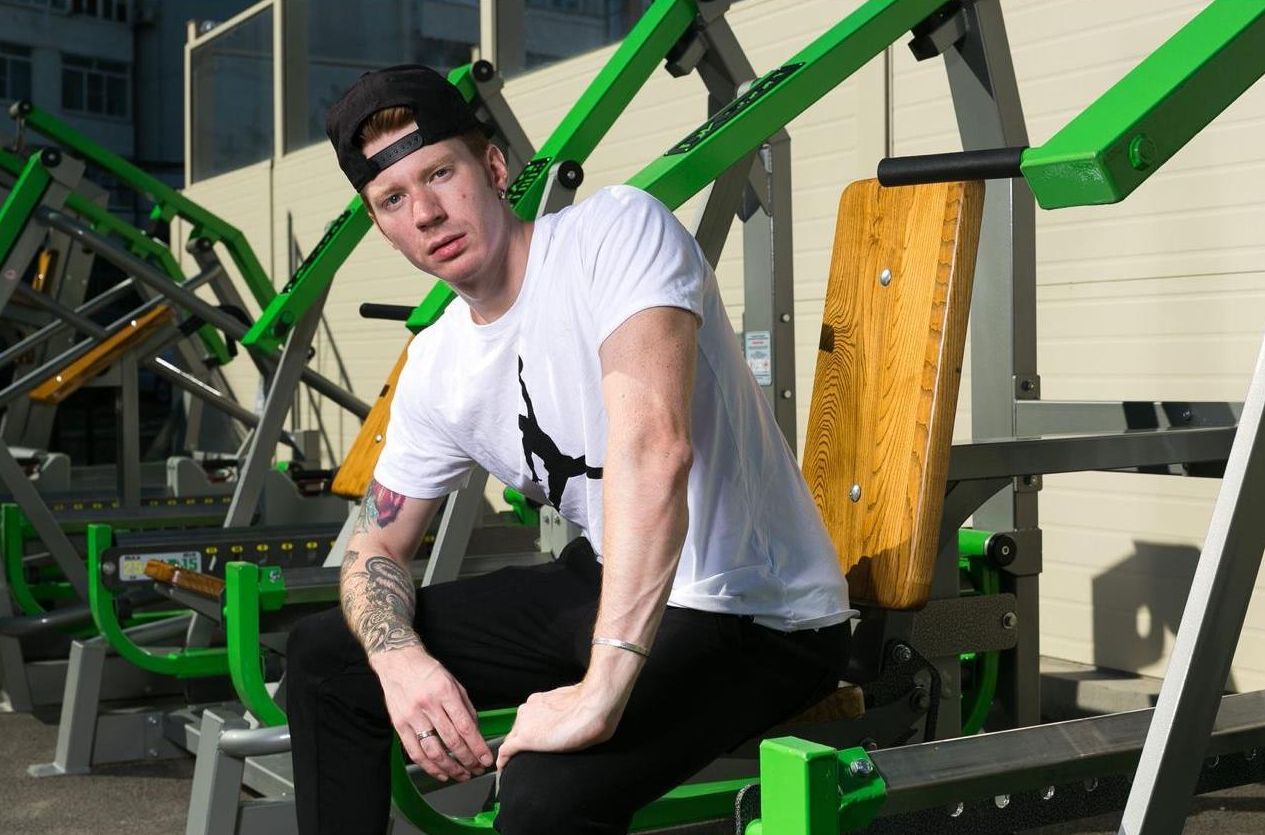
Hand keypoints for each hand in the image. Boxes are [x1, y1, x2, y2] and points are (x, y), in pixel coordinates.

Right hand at [372, 647, 493, 781]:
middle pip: (452, 741)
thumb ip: (466, 708)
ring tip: (462, 775)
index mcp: (445, 693)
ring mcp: (412, 717)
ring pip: (434, 751)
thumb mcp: (453, 683)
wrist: (398, 662)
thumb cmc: (428, 672)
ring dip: (450, 768)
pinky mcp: (399, 725)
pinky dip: (429, 767)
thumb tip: (475, 733)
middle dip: (468, 760)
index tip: (486, 759)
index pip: (465, 727)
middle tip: (478, 769)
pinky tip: (441, 773)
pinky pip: (415, 752)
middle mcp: (428, 706)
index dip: (478, 747)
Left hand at [496, 682, 622, 769]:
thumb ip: (566, 711)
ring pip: (511, 740)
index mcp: (540, 701)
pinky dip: (504, 761)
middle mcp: (529, 710)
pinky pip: (506, 752)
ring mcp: (525, 724)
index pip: (527, 719)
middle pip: (517, 729)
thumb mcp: (574, 704)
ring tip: (517, 763)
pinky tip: (504, 768)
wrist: (593, 706)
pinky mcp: (526, 739)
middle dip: (520, 741)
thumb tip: (574, 718)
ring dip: (514, 750)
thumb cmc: (591, 705)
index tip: (532, 739)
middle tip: (528, 754)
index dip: (528, 731)